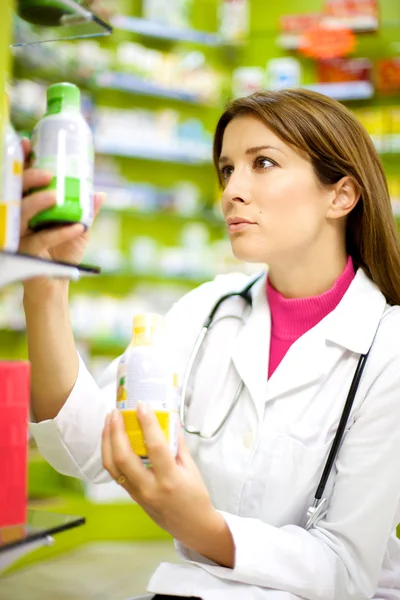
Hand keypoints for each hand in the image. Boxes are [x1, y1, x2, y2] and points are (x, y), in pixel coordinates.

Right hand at [19, 138, 104, 298]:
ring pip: (21, 213)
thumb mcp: (79, 230)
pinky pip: (40, 239)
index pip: (23, 181)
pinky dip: (60, 233)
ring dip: (38, 202)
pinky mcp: (25, 252)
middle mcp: (20, 218)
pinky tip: (76, 227)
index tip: (28, 145)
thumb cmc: (63, 254)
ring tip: (56, 196)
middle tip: (46, 173)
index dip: (23, 163)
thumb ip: (87, 212)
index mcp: (30, 207)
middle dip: (28, 178)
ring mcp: (19, 234)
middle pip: (16, 192)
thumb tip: (100, 193)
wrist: (56, 284)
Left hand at [102, 405, 233, 565]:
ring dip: (107, 441)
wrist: (192, 527)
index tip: (142, 406)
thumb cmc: (195, 497)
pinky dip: (110, 453)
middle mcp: (150, 488)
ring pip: (113, 466)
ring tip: (109, 421)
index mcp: (170, 479)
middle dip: (116, 431)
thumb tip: (169, 420)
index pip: (155, 447)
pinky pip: (115, 473)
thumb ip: (178, 444)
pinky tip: (111, 439)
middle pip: (124, 457)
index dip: (147, 423)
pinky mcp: (132, 496)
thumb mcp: (192, 468)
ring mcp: (138, 494)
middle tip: (116, 412)